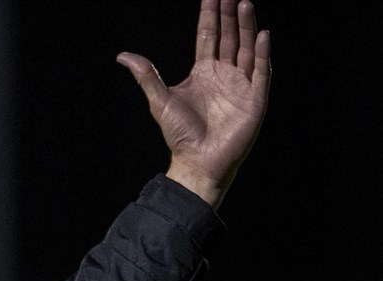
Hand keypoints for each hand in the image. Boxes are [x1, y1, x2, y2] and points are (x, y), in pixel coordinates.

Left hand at [117, 0, 270, 207]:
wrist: (196, 162)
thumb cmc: (179, 134)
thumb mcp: (159, 100)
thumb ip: (146, 75)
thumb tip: (122, 55)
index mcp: (204, 72)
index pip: (208, 36)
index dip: (210, 15)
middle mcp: (224, 74)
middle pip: (229, 36)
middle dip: (230, 14)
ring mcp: (241, 84)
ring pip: (246, 48)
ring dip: (246, 26)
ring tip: (244, 3)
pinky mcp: (255, 98)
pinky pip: (261, 71)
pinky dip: (261, 53)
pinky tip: (261, 35)